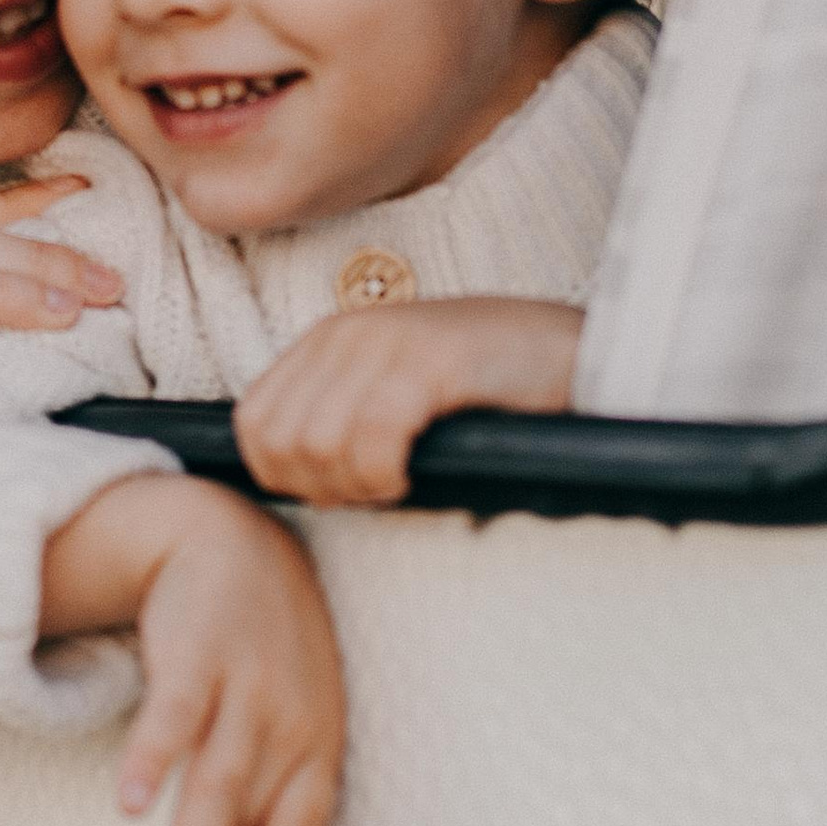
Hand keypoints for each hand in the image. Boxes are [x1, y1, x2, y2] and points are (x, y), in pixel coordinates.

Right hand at [45, 478, 342, 825]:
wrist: (234, 538)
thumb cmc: (266, 646)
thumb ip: (270, 790)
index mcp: (314, 743)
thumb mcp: (289, 712)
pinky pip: (174, 715)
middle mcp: (286, 721)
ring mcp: (246, 686)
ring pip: (214, 783)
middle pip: (244, 813)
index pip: (302, 820)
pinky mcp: (198, 653)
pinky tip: (128, 803)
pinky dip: (151, 760)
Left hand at [234, 297, 582, 506]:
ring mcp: (386, 343)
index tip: (339, 491)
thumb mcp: (394, 390)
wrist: (573, 353)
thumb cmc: (488, 389)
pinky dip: (383, 475)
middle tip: (372, 491)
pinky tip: (411, 476)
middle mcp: (346, 334)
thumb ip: (341, 417)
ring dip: (354, 484)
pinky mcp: (430, 361)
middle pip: (278, 441)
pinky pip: (371, 440)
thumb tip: (293, 483)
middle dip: (317, 485)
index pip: (253, 422)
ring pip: (316, 444)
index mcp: (328, 341)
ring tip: (395, 482)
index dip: (285, 474)